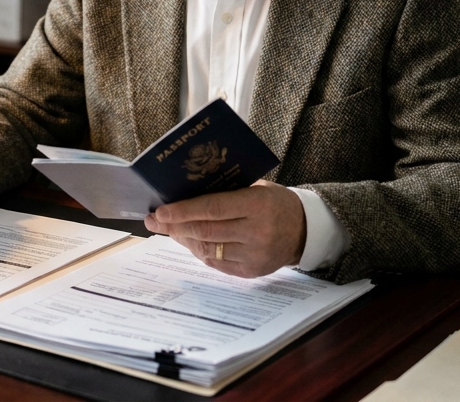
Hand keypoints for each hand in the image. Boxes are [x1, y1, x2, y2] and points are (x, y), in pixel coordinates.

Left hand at [143, 180, 305, 276]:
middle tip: (153, 221)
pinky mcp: (252, 272)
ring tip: (169, 230)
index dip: (183, 211)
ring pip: (208, 249)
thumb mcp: (256, 188)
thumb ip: (226, 192)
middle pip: (206, 231)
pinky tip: (189, 242)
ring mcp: (255, 255)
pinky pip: (217, 263)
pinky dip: (199, 252)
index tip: (160, 211)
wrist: (306, 230)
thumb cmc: (275, 202)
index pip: (213, 209)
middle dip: (174, 226)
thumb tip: (183, 196)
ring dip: (184, 239)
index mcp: (258, 205)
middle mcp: (257, 232)